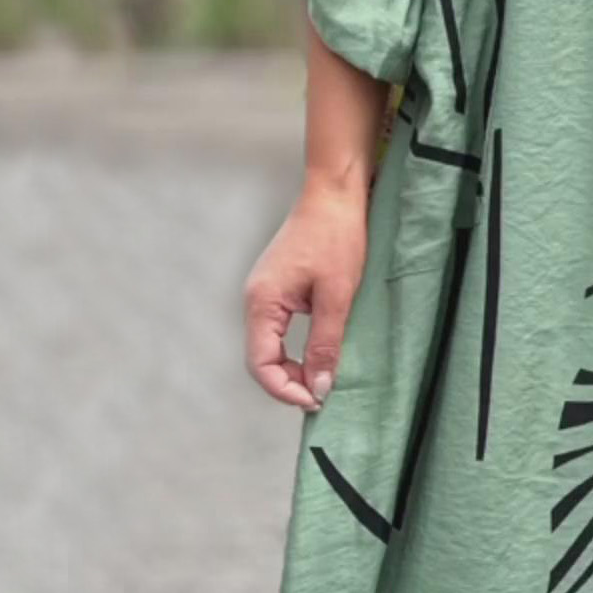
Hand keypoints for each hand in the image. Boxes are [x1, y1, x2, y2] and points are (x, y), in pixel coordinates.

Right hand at [243, 179, 368, 411]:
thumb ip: (325, 343)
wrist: (336, 192)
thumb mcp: (337, 295)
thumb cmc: (337, 237)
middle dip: (289, 381)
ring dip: (294, 365)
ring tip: (324, 377)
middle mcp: (255, 299)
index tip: (316, 400)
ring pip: (270, 345)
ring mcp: (265, 292)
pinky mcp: (278, 286)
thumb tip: (319, 387)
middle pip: (261, 358)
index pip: (260, 364)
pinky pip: (279, 328)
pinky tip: (319, 351)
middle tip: (324, 393)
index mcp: (262, 302)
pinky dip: (296, 347)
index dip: (285, 389)